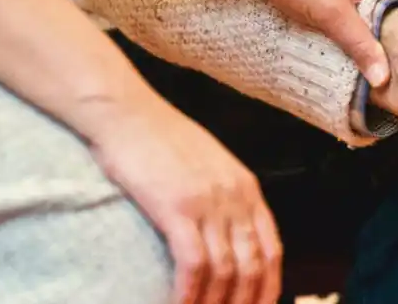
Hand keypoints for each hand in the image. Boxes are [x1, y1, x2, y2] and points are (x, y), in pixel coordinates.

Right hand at [82, 99, 282, 303]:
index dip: (268, 286)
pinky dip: (190, 293)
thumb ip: (223, 196)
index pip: (271, 249)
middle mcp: (235, 197)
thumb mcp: (208, 164)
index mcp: (246, 188)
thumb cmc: (159, 138)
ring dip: (215, 303)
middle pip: (253, 266)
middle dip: (243, 302)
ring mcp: (208, 202)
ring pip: (226, 270)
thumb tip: (226, 233)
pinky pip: (193, 263)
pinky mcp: (177, 208)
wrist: (127, 112)